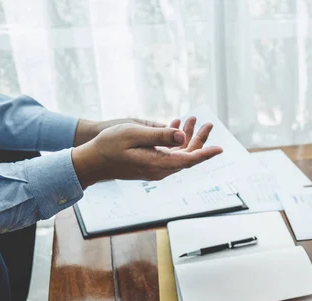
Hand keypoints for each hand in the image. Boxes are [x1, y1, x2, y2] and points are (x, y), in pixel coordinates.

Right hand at [71, 121, 222, 188]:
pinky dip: (175, 141)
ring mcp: (156, 169)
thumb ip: (159, 135)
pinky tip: (176, 126)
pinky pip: (169, 154)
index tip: (220, 148)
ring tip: (194, 119)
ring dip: (188, 138)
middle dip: (200, 140)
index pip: (189, 160)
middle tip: (208, 124)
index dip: (206, 153)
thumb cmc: (109, 145)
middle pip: (188, 156)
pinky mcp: (151, 165)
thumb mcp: (134, 134)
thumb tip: (182, 137)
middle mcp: (160, 170)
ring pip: (179, 154)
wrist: (92, 162)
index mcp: (158, 164)